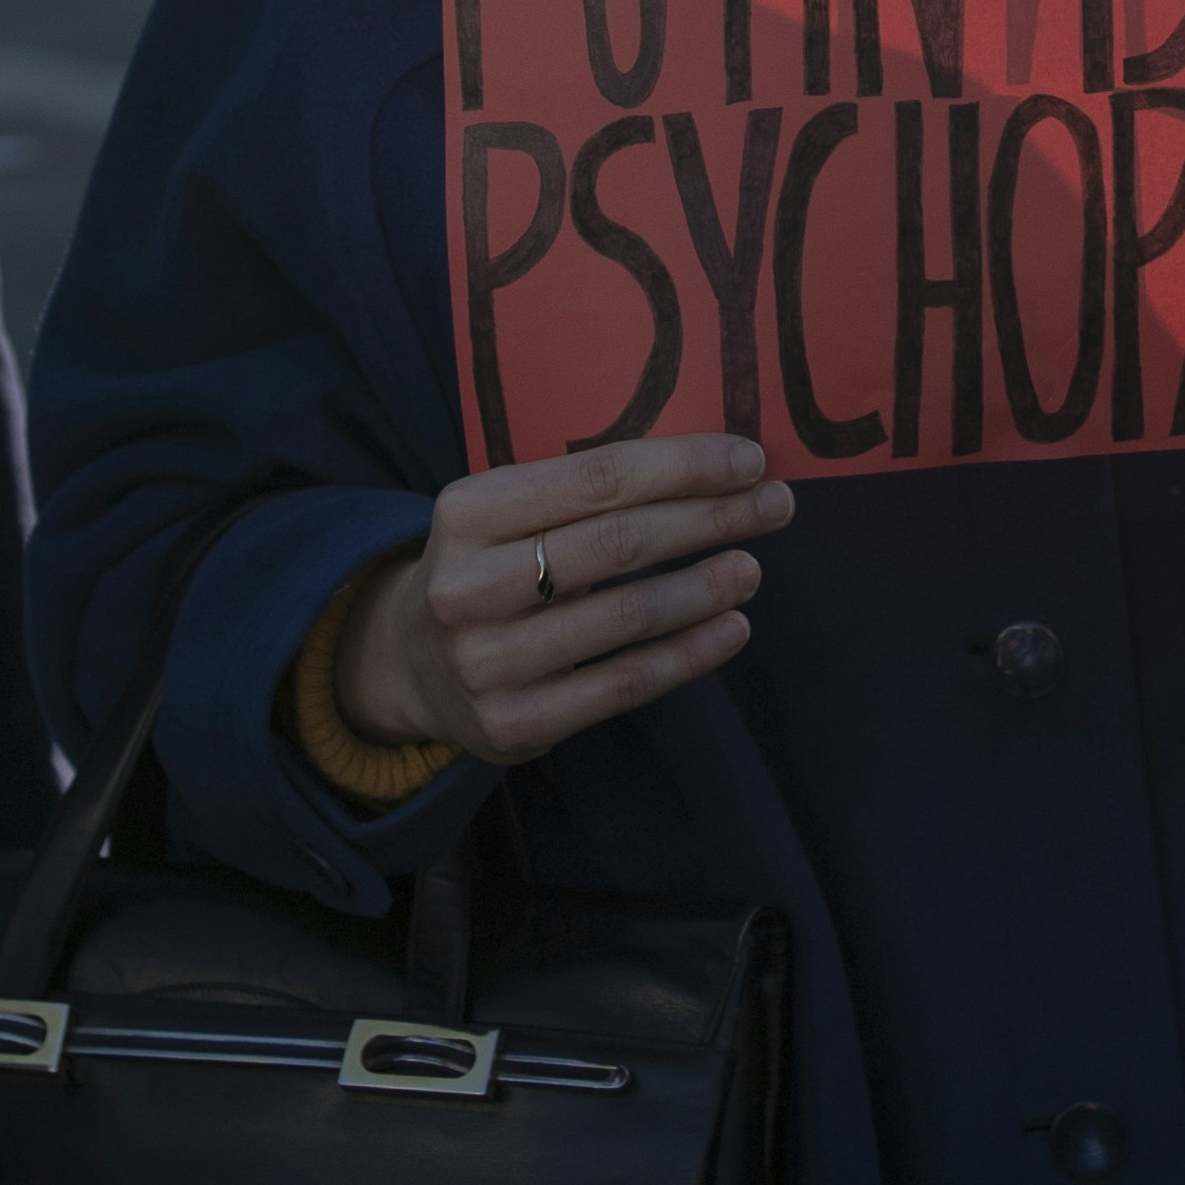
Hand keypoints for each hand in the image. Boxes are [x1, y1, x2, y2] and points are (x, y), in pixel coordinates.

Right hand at [334, 435, 789, 766]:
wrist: (411, 665)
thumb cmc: (489, 566)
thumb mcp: (506, 512)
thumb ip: (586, 491)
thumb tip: (716, 467)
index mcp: (468, 511)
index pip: (596, 478)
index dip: (682, 467)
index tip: (749, 460)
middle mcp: (468, 586)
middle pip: (616, 543)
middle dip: (708, 520)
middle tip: (774, 506)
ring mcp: (487, 661)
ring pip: (626, 617)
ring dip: (703, 588)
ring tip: (750, 569)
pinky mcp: (515, 723)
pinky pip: (624, 683)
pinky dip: (689, 654)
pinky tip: (730, 629)